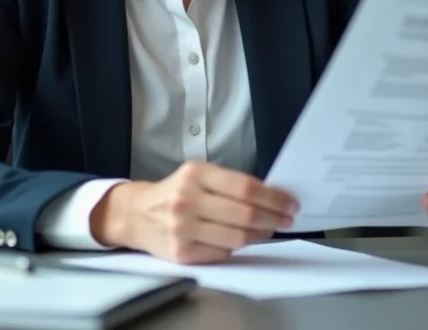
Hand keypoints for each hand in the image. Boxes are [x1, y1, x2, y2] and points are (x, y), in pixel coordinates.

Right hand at [91, 161, 298, 263]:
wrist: (136, 214)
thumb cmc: (175, 192)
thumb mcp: (197, 175)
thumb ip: (229, 183)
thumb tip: (272, 196)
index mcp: (195, 174)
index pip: (246, 188)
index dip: (274, 198)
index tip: (290, 203)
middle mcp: (187, 200)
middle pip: (245, 214)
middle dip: (273, 218)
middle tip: (286, 219)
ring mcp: (183, 229)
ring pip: (237, 237)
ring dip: (260, 235)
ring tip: (268, 229)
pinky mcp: (181, 253)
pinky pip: (222, 253)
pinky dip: (237, 247)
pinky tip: (241, 240)